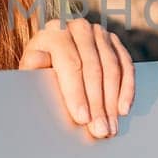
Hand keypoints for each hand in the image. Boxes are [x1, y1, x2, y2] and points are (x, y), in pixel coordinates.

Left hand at [18, 17, 134, 139]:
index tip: (82, 119)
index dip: (77, 93)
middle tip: (100, 129)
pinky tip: (122, 109)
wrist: (52, 53)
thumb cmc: (39, 66)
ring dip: (113, 101)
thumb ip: (33, 67)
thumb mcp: (30, 68)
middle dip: (97, 103)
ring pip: (112, 68)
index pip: (70, 63)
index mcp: (55, 32)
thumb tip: (40, 64)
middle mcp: (79, 28)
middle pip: (94, 68)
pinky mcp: (114, 41)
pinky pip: (126, 66)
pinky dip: (127, 89)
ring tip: (110, 126)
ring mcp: (99, 32)